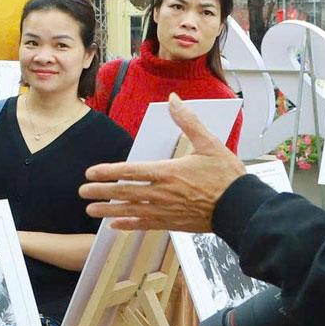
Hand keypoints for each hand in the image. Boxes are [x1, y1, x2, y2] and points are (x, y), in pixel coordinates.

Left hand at [79, 94, 244, 231]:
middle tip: (82, 192)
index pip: (129, 171)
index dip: (108, 171)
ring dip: (108, 210)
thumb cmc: (227, 177)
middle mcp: (162, 193)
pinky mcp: (173, 223)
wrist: (242, 208)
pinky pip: (145, 224)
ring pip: (130, 210)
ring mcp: (166, 210)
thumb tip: (174, 100)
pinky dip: (128, 224)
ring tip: (90, 210)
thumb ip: (187, 122)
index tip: (91, 172)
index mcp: (168, 172)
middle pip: (124, 192)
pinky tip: (116, 225)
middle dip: (100, 191)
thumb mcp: (209, 143)